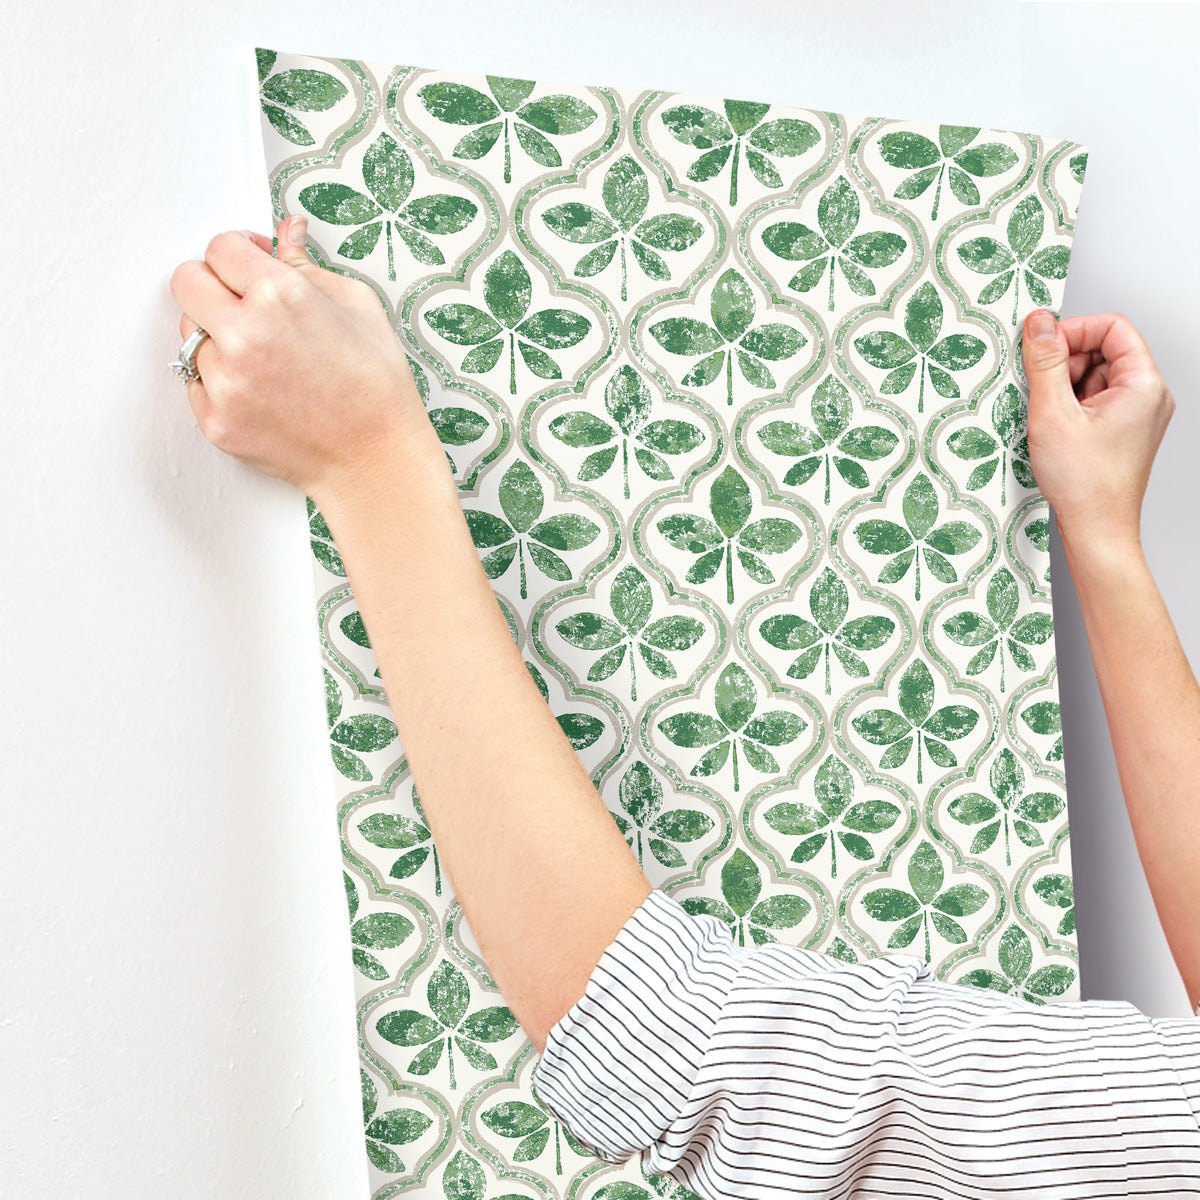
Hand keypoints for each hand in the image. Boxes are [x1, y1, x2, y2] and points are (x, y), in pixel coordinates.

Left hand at [169, 216, 430, 505]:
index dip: (238, 251)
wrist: (376, 460)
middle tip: (242, 301)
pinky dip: (220, 380)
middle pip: (186, 282)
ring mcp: (225, 382)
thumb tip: (287, 231)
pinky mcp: (216, 420)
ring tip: (263, 356)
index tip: (250, 263)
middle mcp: (244, 335)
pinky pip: (196, 382)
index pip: (220, 248)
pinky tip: (261, 389)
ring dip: (217, 336)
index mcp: (280, 296)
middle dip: (212, 283)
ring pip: (190, 334)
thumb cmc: (377, 387)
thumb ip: (309, 265)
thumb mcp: (358, 307)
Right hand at [1021, 309, 1174, 553]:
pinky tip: (1053, 428)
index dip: (1074, 330)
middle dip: (1065, 362)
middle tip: (1040, 387)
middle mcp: (1147, 396)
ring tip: (1048, 416)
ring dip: (1063, 387)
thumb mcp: (1053, 414)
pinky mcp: (1121, 432)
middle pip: (1103, 351)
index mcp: (1143, 385)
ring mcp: (1136, 415)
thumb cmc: (1086, 485)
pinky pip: (1093, 401)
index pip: (1113, 328)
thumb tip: (1039, 323)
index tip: (1042, 346)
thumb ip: (1045, 362)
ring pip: (1095, 376)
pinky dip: (1069, 407)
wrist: (1097, 531)